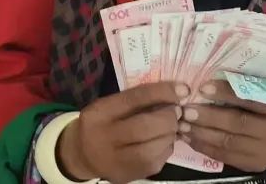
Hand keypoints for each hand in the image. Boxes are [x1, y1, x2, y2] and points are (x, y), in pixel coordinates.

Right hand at [58, 82, 189, 183]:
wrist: (82, 155)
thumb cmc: (103, 123)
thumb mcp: (111, 105)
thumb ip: (137, 99)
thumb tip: (176, 92)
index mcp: (99, 113)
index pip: (135, 99)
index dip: (162, 93)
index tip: (183, 90)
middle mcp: (104, 138)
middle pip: (146, 126)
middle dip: (169, 117)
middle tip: (177, 112)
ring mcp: (116, 161)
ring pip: (154, 148)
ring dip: (170, 134)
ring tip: (171, 127)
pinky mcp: (128, 176)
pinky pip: (157, 161)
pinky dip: (166, 148)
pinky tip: (163, 141)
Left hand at [179, 80, 265, 171]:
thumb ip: (252, 86)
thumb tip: (215, 75)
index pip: (252, 100)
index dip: (226, 94)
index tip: (203, 88)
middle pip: (238, 124)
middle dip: (208, 117)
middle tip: (186, 110)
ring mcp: (265, 152)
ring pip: (228, 143)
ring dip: (201, 134)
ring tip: (182, 124)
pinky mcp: (254, 165)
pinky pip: (225, 157)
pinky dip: (205, 147)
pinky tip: (190, 138)